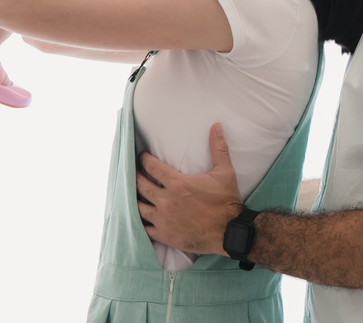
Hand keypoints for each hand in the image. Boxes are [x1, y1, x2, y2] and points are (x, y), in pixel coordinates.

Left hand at [137, 123, 241, 254]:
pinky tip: (137, 218)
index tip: (142, 156)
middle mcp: (166, 200)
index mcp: (177, 183)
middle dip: (134, 176)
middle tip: (133, 172)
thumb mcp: (225, 172)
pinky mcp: (164, 235)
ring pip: (137, 207)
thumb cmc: (226, 201)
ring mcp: (163, 219)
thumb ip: (218, 147)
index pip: (151, 166)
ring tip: (133, 194)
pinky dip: (138, 222)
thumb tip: (216, 126)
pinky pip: (143, 228)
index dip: (143, 159)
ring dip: (134, 199)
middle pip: (139, 185)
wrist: (229, 231)